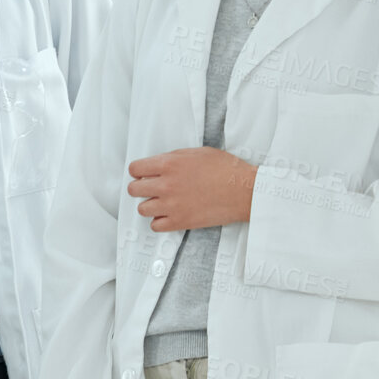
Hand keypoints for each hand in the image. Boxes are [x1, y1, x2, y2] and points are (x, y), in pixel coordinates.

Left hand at [128, 147, 256, 231]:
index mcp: (169, 164)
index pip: (134, 169)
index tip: (143, 174)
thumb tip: (157, 165)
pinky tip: (169, 214)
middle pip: (134, 190)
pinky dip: (159, 221)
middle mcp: (167, 185)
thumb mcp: (197, 153)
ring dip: (150, 205)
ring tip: (162, 202)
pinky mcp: (181, 222)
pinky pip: (155, 226)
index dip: (138, 171)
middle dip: (141, 187)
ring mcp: (172, 205)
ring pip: (142, 209)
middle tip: (151, 188)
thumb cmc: (226, 169)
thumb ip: (173, 158)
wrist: (245, 191)